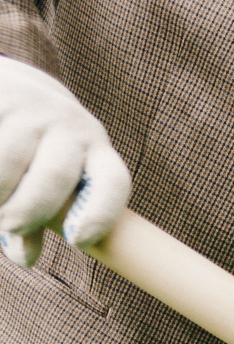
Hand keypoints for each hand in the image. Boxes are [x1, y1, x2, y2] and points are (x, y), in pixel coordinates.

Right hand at [0, 59, 129, 266]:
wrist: (11, 84)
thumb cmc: (36, 147)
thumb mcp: (48, 177)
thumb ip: (41, 218)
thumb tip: (27, 260)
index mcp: (96, 150)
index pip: (113, 183)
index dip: (101, 215)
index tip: (77, 240)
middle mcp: (71, 127)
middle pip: (55, 178)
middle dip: (28, 213)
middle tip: (8, 224)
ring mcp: (32, 111)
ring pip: (7, 165)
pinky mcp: (0, 99)